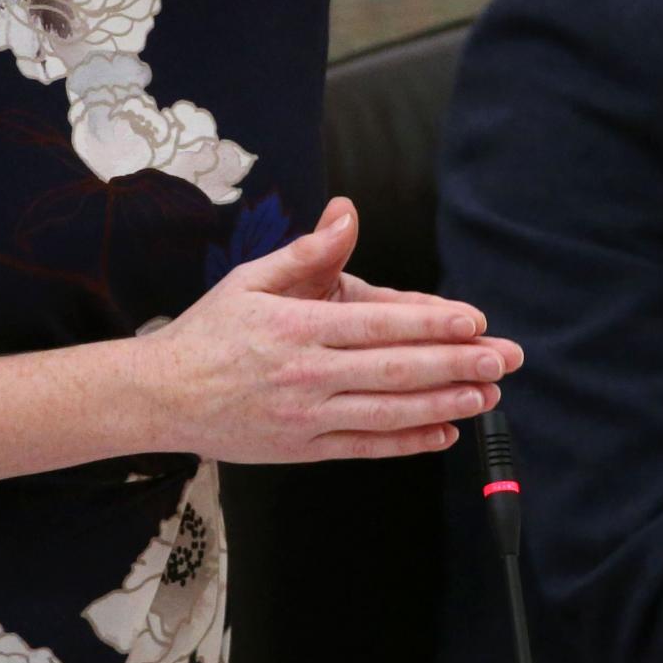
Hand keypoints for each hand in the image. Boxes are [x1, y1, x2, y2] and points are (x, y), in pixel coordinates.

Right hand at [136, 197, 523, 461]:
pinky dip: (407, 443)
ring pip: (387, 413)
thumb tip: (347, 212)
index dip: (432, 324)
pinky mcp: (302, 449)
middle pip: (395, 371)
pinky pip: (364, 447)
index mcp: (297, 327)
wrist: (160, 396)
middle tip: (503, 360)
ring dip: (443, 405)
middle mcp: (306, 374)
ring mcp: (305, 416)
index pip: (379, 325)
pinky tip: (444, 432)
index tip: (474, 322)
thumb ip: (308, 251)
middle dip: (456, 365)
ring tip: (487, 397)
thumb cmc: (209, 332)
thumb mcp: (252, 278)